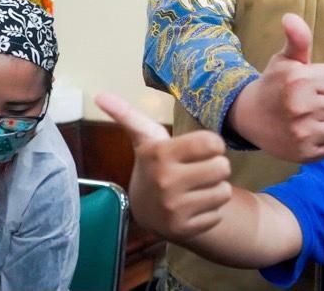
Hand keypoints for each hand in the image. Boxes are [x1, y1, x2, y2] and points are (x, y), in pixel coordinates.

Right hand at [95, 93, 232, 240]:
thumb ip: (127, 114)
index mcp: (159, 154)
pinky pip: (219, 212)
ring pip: (224, 191)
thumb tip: (99, 94)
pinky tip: (194, 206)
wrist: (147, 211)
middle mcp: (165, 182)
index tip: (202, 148)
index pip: (212, 142)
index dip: (213, 145)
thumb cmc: (155, 164)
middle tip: (199, 169)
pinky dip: (211, 209)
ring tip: (197, 186)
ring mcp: (174, 209)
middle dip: (216, 166)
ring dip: (216, 188)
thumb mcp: (144, 138)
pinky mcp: (184, 230)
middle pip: (223, 167)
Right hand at [226, 13, 323, 162]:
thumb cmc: (274, 84)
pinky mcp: (305, 154)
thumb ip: (297, 39)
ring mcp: (303, 133)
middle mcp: (301, 107)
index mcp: (299, 80)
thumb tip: (291, 16)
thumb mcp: (284, 59)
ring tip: (315, 116)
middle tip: (314, 101)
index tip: (315, 83)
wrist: (248, 117)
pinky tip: (311, 131)